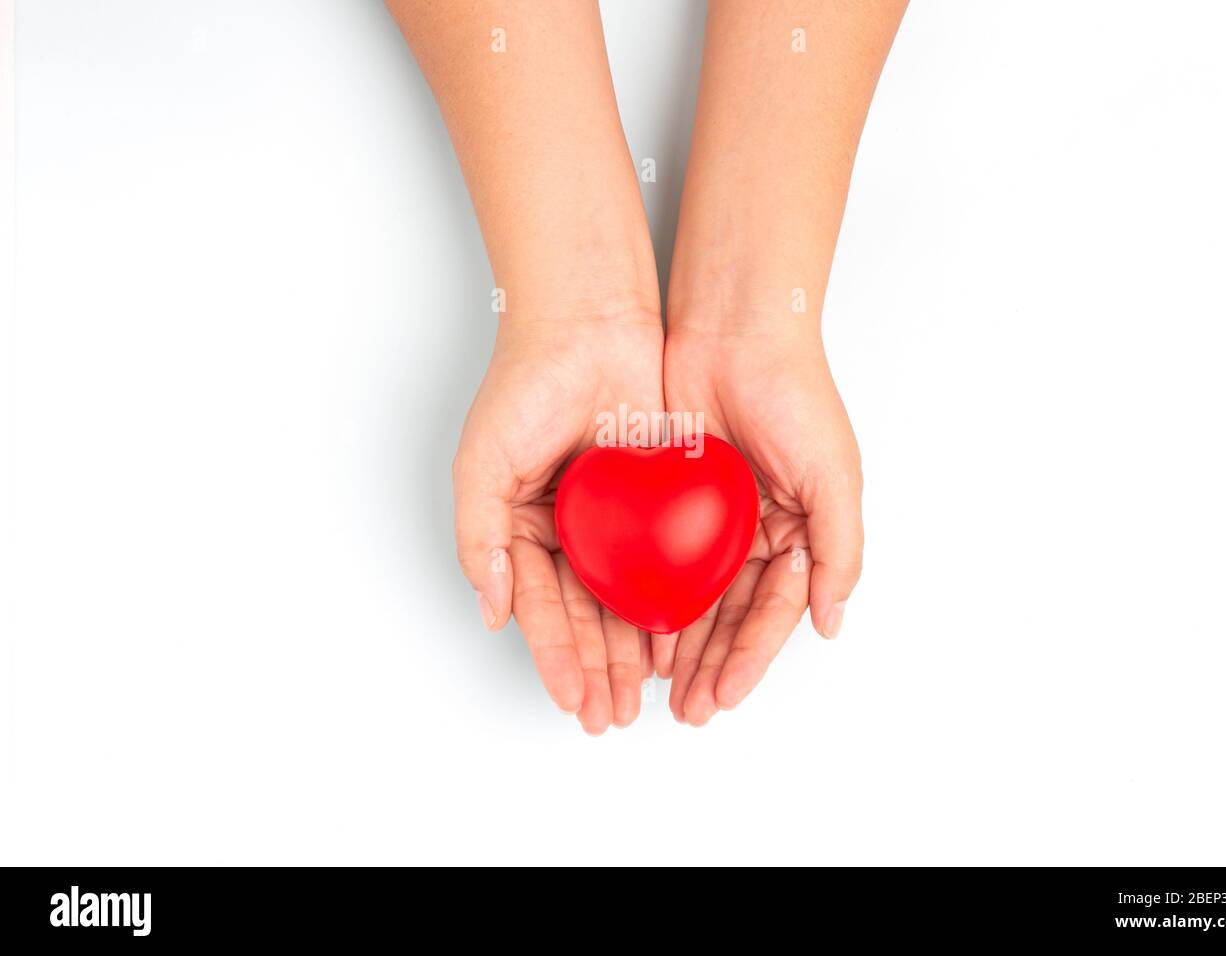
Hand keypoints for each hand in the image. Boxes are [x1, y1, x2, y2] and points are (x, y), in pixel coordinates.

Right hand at [453, 309, 665, 733]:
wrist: (590, 322)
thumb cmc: (525, 384)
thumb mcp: (481, 464)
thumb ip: (477, 538)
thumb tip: (488, 611)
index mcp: (520, 527)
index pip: (538, 607)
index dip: (555, 656)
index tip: (572, 699)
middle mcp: (567, 528)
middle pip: (583, 614)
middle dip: (597, 669)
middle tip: (612, 716)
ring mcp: (613, 516)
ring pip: (626, 597)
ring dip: (632, 649)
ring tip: (644, 697)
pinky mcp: (657, 498)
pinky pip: (665, 560)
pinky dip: (669, 602)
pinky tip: (677, 641)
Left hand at [662, 321, 863, 725]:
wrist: (734, 328)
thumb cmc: (796, 394)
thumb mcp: (836, 475)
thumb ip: (839, 551)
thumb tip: (832, 623)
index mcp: (802, 531)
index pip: (776, 611)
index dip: (751, 658)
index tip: (725, 697)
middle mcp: (759, 530)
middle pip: (733, 615)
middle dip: (713, 665)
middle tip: (689, 710)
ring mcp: (713, 516)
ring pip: (695, 596)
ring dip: (682, 645)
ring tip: (661, 689)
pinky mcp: (670, 497)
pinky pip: (660, 559)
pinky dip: (652, 597)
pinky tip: (638, 632)